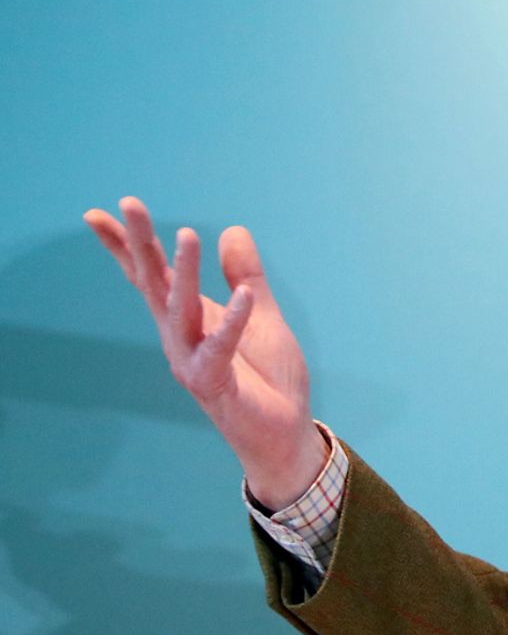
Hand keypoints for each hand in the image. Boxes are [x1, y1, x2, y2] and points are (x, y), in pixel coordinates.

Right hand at [83, 197, 326, 509]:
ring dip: (185, 272)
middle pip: (155, 283)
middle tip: (129, 203)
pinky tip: (245, 295)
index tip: (97, 214)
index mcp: (190, 318)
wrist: (284, 432)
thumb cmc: (268, 377)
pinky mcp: (213, 383)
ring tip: (187, 233)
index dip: (126, 245)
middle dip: (141, 244)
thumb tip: (234, 230)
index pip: (151, 276)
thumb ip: (246, 275)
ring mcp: (192, 360)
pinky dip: (234, 321)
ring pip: (181, 310)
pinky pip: (221, 347)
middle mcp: (181, 336)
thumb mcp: (263, 314)